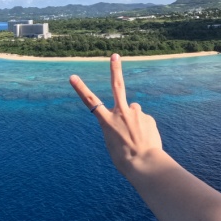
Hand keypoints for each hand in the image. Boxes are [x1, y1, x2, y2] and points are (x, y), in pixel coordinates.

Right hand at [69, 53, 163, 176]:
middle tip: (115, 56)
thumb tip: (132, 112)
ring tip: (137, 136)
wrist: (144, 164)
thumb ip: (119, 124)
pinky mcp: (148, 118)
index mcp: (106, 121)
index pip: (90, 101)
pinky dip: (144, 128)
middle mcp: (120, 112)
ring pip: (133, 111)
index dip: (80, 88)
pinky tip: (145, 139)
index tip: (72, 76)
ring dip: (134, 120)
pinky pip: (144, 121)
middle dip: (115, 69)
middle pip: (117, 86)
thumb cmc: (124, 159)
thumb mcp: (113, 142)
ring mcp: (135, 113)